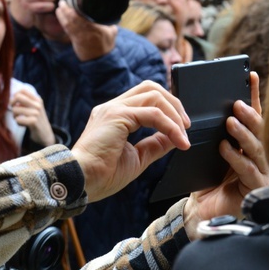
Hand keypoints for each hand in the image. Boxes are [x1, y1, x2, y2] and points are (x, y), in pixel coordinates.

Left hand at [10, 89, 55, 145]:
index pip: (22, 90)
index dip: (14, 95)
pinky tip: (22, 125)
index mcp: (37, 99)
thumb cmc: (36, 120)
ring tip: (18, 119)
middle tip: (13, 110)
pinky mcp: (33, 122)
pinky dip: (18, 123)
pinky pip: (18, 119)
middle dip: (11, 103)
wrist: (46, 134)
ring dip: (14, 116)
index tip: (14, 103)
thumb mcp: (34, 108)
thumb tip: (12, 97)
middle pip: (18, 96)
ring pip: (15, 109)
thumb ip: (26, 102)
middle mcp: (37, 104)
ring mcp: (36, 113)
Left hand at [55, 1, 117, 60]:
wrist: (100, 60)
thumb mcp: (112, 33)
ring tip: (59, 8)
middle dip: (66, 10)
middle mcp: (86, 31)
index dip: (76, 9)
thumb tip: (111, 15)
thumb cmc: (106, 46)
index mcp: (96, 28)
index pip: (84, 16)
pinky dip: (62, 22)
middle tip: (62, 2)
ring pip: (68, 24)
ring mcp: (79, 36)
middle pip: (73, 18)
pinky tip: (59, 16)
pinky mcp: (74, 40)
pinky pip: (67, 29)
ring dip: (62, 15)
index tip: (73, 0)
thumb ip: (110, 23)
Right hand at [72, 81, 190, 202]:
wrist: (82, 182)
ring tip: (184, 135)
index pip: (144, 97)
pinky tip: (178, 141)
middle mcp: (112, 108)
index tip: (181, 129)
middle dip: (174, 104)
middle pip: (150, 87)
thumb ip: (155, 144)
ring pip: (154, 95)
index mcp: (113, 116)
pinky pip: (153, 114)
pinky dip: (170, 126)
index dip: (167, 108)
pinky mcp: (117, 116)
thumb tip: (175, 136)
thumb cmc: (101, 175)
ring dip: (175, 114)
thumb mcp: (137, 158)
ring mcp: (113, 109)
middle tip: (186, 127)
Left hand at [183, 72, 268, 238]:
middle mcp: (253, 154)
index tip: (250, 75)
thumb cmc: (200, 181)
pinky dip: (236, 158)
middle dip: (248, 113)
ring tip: (230, 120)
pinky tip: (225, 149)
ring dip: (243, 132)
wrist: (197, 212)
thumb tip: (190, 107)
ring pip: (255, 147)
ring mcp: (257, 170)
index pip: (248, 116)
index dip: (251, 96)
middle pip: (257, 129)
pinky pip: (247, 169)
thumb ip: (204, 134)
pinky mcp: (253, 187)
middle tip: (236, 102)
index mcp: (242, 143)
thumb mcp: (201, 152)